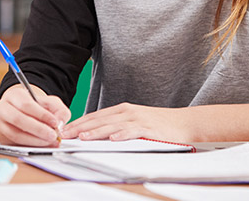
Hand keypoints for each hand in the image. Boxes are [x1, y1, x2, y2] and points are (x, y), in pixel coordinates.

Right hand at [0, 85, 70, 146]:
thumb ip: (59, 110)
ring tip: (50, 142)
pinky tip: (42, 145)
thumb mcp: (51, 103)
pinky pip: (15, 145)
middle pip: (18, 119)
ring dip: (35, 140)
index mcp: (13, 95)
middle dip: (38, 129)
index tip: (55, 122)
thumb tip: (59, 123)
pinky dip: (30, 146)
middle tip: (53, 135)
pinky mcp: (1, 138)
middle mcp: (2, 108)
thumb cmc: (37, 107)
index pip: (26, 105)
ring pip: (15, 134)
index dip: (41, 115)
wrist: (25, 112)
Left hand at [61, 103, 190, 142]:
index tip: (65, 129)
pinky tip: (113, 139)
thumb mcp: (134, 121)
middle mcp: (127, 112)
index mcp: (122, 110)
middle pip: (99, 120)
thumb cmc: (157, 124)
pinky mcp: (148, 128)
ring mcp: (137, 119)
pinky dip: (122, 134)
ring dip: (96, 131)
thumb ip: (117, 125)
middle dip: (80, 127)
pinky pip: (133, 131)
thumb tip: (97, 134)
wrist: (183, 122)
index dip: (79, 122)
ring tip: (83, 137)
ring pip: (112, 125)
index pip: (95, 116)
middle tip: (65, 134)